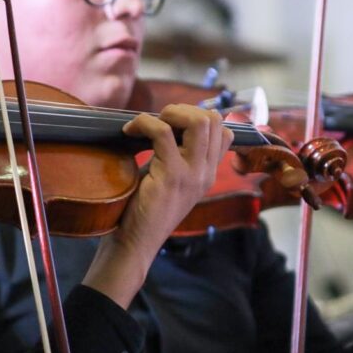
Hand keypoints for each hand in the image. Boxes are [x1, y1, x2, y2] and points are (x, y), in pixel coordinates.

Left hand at [82, 104, 231, 307]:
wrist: (134, 243)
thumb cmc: (143, 209)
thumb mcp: (167, 177)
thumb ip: (175, 154)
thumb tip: (165, 122)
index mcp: (207, 173)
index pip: (223, 130)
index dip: (196, 117)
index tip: (169, 124)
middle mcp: (206, 173)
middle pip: (213, 120)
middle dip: (182, 110)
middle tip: (157, 120)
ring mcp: (192, 175)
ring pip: (198, 121)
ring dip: (168, 112)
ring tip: (146, 123)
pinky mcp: (172, 176)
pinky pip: (162, 132)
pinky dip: (143, 123)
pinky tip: (129, 131)